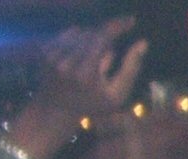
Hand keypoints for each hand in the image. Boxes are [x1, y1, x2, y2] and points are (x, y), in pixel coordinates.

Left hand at [12, 17, 145, 158]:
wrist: (55, 109)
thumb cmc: (92, 104)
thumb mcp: (118, 93)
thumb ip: (131, 68)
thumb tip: (142, 43)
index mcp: (87, 72)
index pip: (103, 37)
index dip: (118, 26)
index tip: (131, 21)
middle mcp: (67, 61)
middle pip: (92, 34)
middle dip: (107, 34)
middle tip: (116, 40)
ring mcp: (54, 55)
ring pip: (80, 33)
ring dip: (93, 38)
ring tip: (98, 53)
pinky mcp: (45, 51)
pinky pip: (67, 35)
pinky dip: (78, 38)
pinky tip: (82, 52)